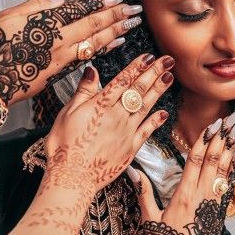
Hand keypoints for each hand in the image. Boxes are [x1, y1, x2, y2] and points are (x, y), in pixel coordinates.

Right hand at [0, 0, 142, 104]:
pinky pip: (90, 57)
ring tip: (133, 23)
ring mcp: (63, 60)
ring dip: (117, 31)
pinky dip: (105, 49)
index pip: (79, 10)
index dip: (100, 2)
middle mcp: (59, 43)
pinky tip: (117, 43)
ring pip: (96, 42)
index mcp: (46, 25)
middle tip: (135, 9)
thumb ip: (36, 3)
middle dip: (117, 16)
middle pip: (94, 26)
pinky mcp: (62, 73)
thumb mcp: (6, 19)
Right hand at [43, 53, 173, 199]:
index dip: (137, 66)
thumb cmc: (64, 146)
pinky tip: (164, 113)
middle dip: (154, 72)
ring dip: (159, 90)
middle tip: (168, 60)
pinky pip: (147, 131)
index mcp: (101, 104)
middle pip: (139, 89)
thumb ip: (83, 92)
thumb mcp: (67, 114)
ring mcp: (126, 131)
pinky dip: (156, 121)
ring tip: (169, 77)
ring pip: (146, 106)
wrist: (72, 178)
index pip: (123, 80)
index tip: (149, 56)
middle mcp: (118, 115)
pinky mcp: (131, 148)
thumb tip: (91, 70)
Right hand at [135, 121, 234, 234]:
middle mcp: (201, 197)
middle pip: (214, 161)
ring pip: (224, 171)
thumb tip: (132, 171)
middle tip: (231, 120)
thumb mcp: (149, 220)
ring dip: (232, 150)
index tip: (212, 125)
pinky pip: (229, 186)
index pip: (195, 161)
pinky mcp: (220, 212)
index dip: (204, 141)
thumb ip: (143, 193)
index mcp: (183, 195)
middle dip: (222, 139)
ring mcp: (213, 204)